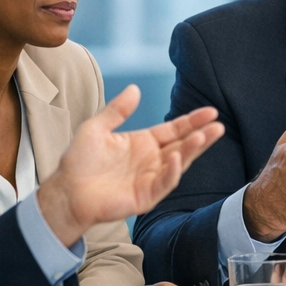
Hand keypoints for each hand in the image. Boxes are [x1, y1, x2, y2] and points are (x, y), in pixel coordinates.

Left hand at [37, 86, 223, 246]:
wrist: (67, 191)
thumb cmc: (79, 162)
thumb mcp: (97, 128)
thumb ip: (117, 110)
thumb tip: (135, 88)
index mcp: (144, 143)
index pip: (174, 130)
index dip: (192, 121)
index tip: (210, 111)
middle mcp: (152, 160)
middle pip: (183, 145)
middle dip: (201, 135)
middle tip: (218, 125)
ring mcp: (151, 179)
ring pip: (179, 163)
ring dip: (192, 150)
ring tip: (205, 136)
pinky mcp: (146, 196)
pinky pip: (164, 183)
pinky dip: (172, 172)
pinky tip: (177, 158)